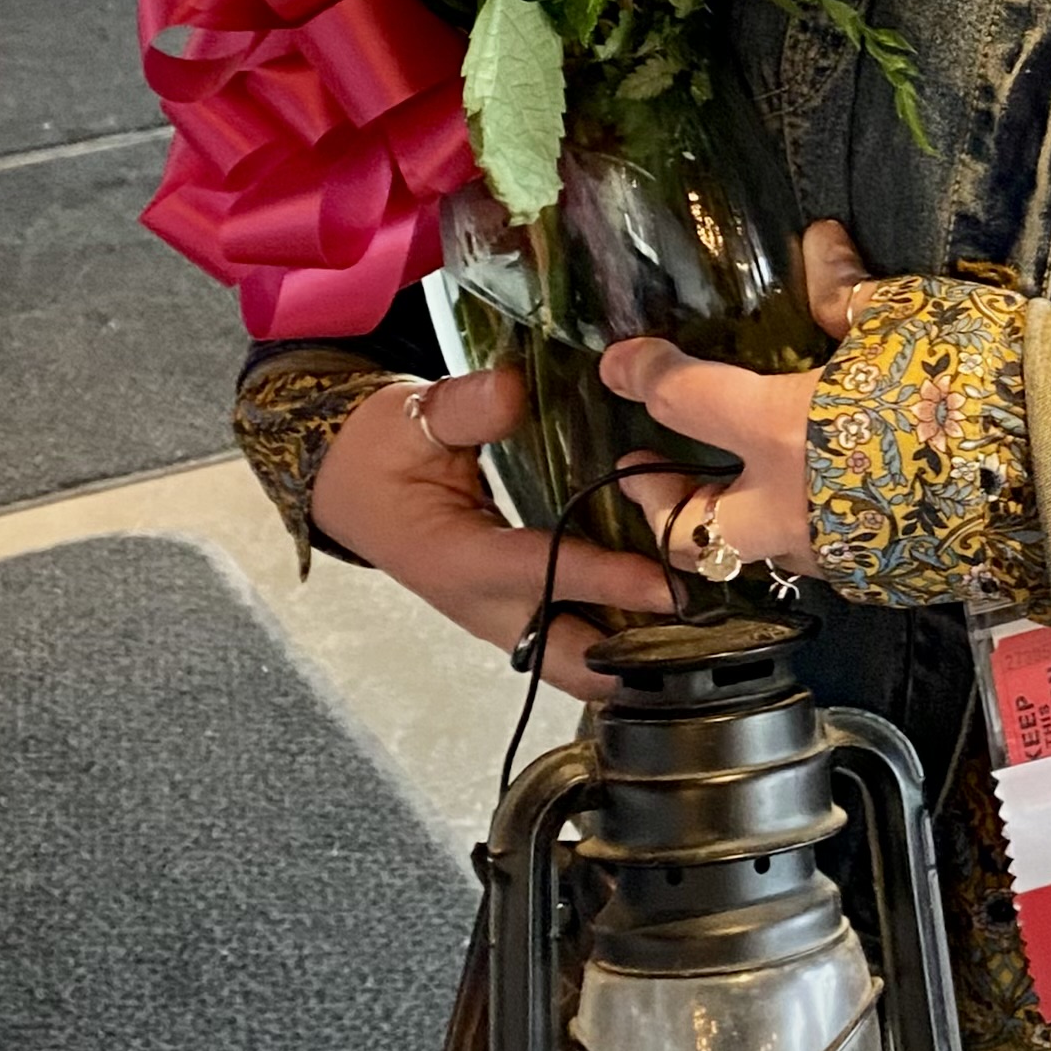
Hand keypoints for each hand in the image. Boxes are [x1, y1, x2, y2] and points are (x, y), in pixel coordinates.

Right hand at [311, 364, 677, 697]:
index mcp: (456, 558)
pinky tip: (669, 611)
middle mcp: (484, 606)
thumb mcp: (412, 417)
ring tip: (705, 627)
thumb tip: (514, 390)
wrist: (345, 485)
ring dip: (632, 652)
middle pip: (568, 659)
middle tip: (704, 633)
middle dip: (633, 658)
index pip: (541, 573)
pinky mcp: (515, 612)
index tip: (665, 584)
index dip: (605, 580)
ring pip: (576, 661)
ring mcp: (501, 618)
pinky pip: (573, 638)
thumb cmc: (378, 452)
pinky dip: (619, 635)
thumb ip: (464, 407)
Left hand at [604, 220, 871, 585]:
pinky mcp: (887, 579)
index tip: (620, 365)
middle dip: (658, 507)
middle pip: (689, 533)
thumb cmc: (972, 378)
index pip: (682, 402)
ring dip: (736, 523)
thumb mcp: (902, 316)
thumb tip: (818, 245)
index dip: (642, 376)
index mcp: (782, 432)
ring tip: (743, 484)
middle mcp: (793, 509)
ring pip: (757, 553)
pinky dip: (810, 532)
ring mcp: (840, 556)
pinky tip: (833, 498)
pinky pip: (827, 559)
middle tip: (647, 476)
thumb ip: (844, 293)